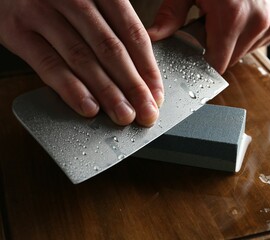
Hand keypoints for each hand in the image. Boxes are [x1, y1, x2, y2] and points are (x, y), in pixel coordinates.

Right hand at [0, 0, 163, 126]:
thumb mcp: (89, 1)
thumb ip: (112, 27)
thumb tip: (140, 69)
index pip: (132, 32)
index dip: (147, 67)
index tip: (156, 94)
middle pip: (111, 48)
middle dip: (132, 86)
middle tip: (146, 112)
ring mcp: (43, 12)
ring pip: (83, 58)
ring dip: (107, 92)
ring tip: (123, 114)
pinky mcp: (17, 30)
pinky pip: (48, 64)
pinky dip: (70, 88)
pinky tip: (88, 107)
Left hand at [148, 0, 269, 73]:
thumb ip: (172, 14)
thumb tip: (155, 37)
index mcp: (232, 16)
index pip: (216, 64)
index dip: (203, 62)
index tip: (196, 53)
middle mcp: (258, 23)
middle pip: (230, 60)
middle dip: (217, 49)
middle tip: (211, 24)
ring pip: (246, 52)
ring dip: (234, 42)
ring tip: (228, 15)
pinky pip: (261, 41)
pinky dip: (250, 34)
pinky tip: (244, 16)